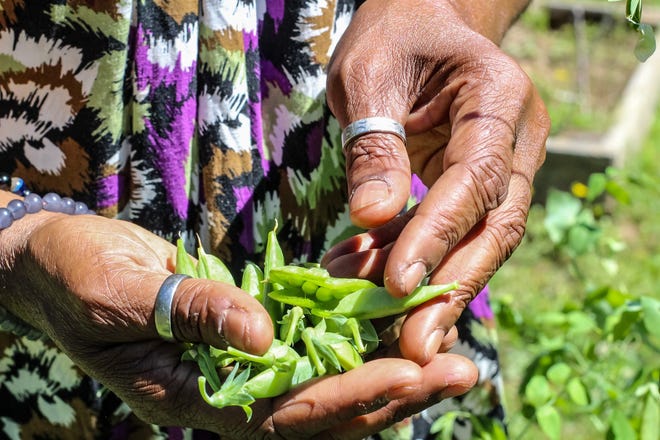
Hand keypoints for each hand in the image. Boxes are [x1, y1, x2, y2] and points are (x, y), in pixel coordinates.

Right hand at [0, 213, 476, 437]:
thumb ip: (189, 314)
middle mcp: (228, 389)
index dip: (351, 400)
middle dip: (394, 394)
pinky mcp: (248, 325)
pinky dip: (350, 324)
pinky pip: (308, 332)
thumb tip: (262, 337)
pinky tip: (391, 308)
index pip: (286, 415)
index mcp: (193, 395)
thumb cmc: (73, 277)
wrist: (56, 261)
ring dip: (386, 364)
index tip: (412, 377)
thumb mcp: (120, 291)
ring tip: (451, 350)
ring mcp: (241, 360)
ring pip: (326, 377)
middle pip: (324, 409)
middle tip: (462, 372)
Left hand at [324, 0, 548, 363]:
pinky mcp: (476, 187)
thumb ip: (374, 144)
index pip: (476, 179)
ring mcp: (502, 167)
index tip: (397, 284)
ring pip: (476, 241)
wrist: (418, 25)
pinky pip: (452, 232)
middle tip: (413, 345)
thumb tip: (371, 218)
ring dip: (428, 285)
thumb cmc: (393, 38)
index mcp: (498, 100)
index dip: (439, 235)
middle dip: (451, 287)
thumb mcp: (369, 76)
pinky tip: (367, 278)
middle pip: (494, 226)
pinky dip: (412, 259)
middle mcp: (515, 141)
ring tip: (375, 319)